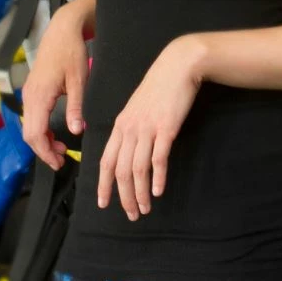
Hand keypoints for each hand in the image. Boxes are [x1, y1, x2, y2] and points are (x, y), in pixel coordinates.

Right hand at [20, 3, 89, 169]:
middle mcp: (29, 96)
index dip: (45, 152)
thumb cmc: (71, 52)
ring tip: (61, 148)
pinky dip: (41, 128)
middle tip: (62, 160)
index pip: (35, 135)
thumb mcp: (79, 81)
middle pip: (29, 134)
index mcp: (39, 96)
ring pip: (30, 126)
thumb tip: (76, 132)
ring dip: (42, 140)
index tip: (59, 163)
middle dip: (43, 150)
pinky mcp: (32, 90)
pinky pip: (32, 116)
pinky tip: (54, 132)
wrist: (62, 30)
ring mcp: (29, 93)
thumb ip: (76, 108)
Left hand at [97, 34, 205, 220]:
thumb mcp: (138, 107)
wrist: (177, 66)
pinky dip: (158, 177)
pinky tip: (159, 190)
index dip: (104, 184)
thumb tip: (129, 149)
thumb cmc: (159, 86)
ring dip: (140, 192)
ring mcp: (147, 129)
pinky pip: (158, 158)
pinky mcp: (166, 128)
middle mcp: (130, 129)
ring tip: (145, 208)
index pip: (106, 160)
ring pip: (137, 169)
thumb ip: (131, 127)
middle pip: (120, 170)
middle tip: (132, 214)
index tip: (104, 203)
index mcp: (120, 125)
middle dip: (124, 196)